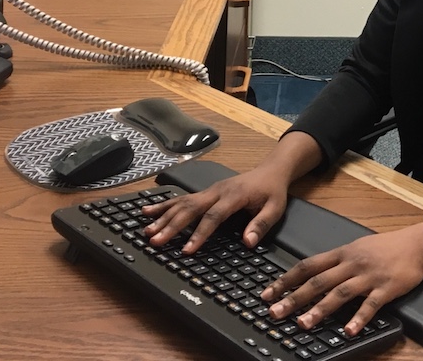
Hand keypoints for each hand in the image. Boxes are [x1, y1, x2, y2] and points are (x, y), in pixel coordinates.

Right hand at [142, 164, 287, 252]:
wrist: (270, 171)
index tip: (187, 250)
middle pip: (191, 209)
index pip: (214, 216)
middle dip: (172, 226)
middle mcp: (217, 191)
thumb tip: (247, 242)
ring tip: (147, 230)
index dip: (200, 234)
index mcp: (234, 196)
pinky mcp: (205, 192)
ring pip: (182, 202)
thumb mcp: (275, 208)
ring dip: (163, 216)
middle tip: (156, 241)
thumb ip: (261, 224)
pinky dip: (164, 205)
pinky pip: (182, 198)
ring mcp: (209, 190)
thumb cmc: (272, 191)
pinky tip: (147, 211)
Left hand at [261, 221, 422, 336]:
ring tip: (303, 324)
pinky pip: (370, 305)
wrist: (417, 244)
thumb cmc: (386, 247)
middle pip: (318, 281)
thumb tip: (312, 276)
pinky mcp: (386, 288)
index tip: (268, 293)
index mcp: (342, 253)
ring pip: (339, 293)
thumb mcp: (357, 248)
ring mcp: (368, 275)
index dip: (286, 279)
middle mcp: (351, 263)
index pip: (308, 265)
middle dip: (294, 297)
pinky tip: (349, 331)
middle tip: (275, 312)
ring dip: (319, 309)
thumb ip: (337, 262)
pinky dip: (358, 318)